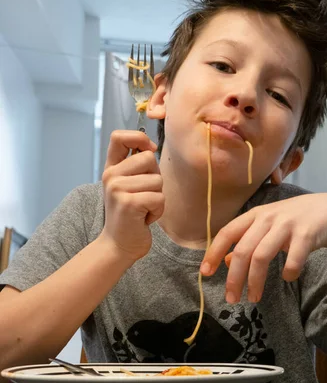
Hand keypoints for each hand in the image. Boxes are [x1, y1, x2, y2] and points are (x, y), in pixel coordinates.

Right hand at [99, 130, 163, 261]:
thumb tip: (152, 147)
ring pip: (157, 180)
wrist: (118, 245)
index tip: (149, 150)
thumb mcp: (128, 186)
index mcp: (111, 168)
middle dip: (155, 178)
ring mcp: (117, 189)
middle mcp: (110, 175)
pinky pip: (159, 197)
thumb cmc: (130, 215)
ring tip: (143, 209)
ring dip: (158, 198)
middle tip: (144, 196)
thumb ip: (136, 166)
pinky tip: (144, 218)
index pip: (119, 136)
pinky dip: (158, 210)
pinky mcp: (129, 203)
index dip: (139, 138)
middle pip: (149, 158)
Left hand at [200, 193, 326, 303]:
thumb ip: (247, 241)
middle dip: (234, 278)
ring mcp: (287, 224)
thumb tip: (225, 261)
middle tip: (232, 299)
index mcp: (255, 215)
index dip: (214, 252)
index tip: (205, 273)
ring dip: (255, 280)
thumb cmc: (295, 221)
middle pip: (242, 250)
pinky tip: (289, 278)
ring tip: (254, 298)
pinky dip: (289, 272)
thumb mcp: (268, 227)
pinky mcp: (307, 233)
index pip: (227, 233)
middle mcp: (268, 217)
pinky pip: (293, 257)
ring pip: (262, 255)